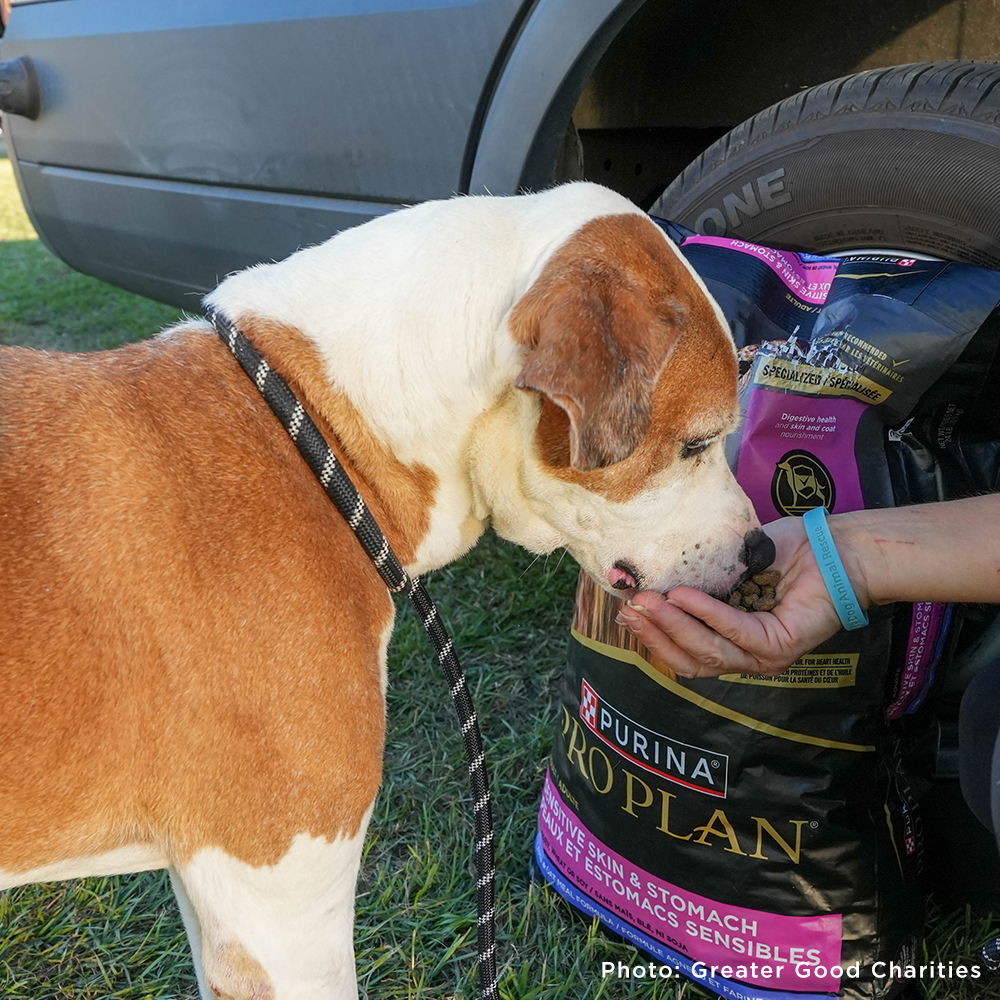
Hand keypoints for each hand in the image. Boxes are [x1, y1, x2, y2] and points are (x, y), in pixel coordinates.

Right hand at [615, 516, 869, 677]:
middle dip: (655, 635)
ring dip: (673, 626)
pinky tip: (683, 597)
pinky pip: (735, 632)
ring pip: (708, 651)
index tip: (625, 613)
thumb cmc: (785, 553)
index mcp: (731, 640)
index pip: (685, 652)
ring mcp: (763, 656)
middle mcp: (746, 655)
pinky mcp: (780, 646)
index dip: (654, 637)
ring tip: (649, 602)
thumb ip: (697, 579)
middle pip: (691, 659)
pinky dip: (706, 614)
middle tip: (629, 609)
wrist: (834, 549)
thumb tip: (651, 576)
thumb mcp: (728, 567)